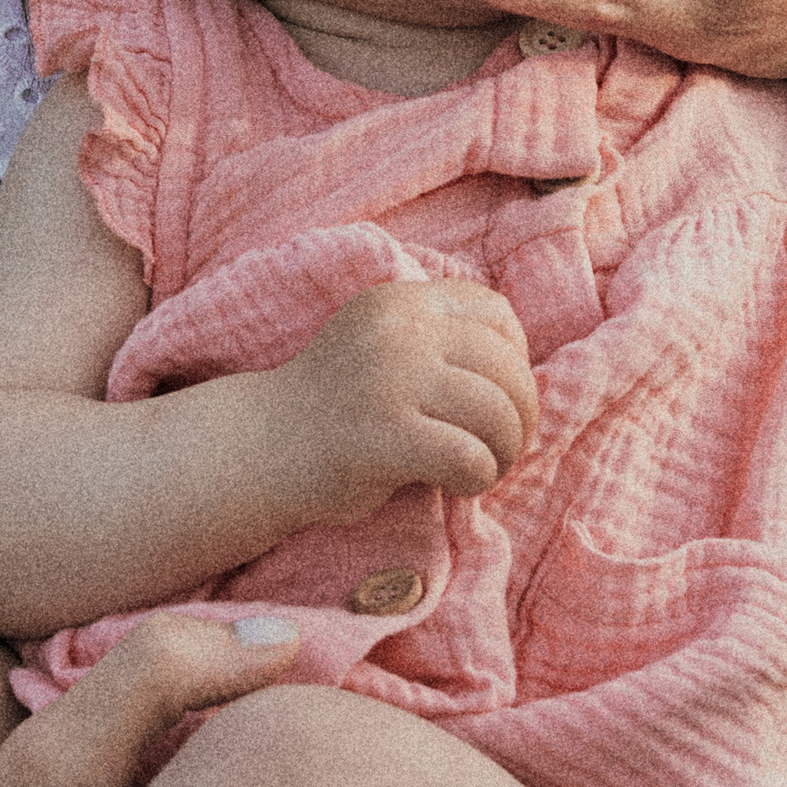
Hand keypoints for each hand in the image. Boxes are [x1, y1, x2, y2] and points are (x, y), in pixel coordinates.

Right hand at [274, 276, 540, 514]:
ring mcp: (390, 379)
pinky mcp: (384, 435)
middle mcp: (399, 330)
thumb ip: (439, 341)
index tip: (499, 397)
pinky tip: (457, 486)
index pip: (497, 314)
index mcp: (402, 300)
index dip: (516, 360)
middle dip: (521, 416)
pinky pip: (469, 458)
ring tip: (482, 469)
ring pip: (497, 414)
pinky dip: (478, 479)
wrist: (260, 447)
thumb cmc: (337, 406)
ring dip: (504, 452)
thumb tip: (526, 376)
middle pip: (507, 368)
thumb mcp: (385, 345)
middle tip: (502, 449)